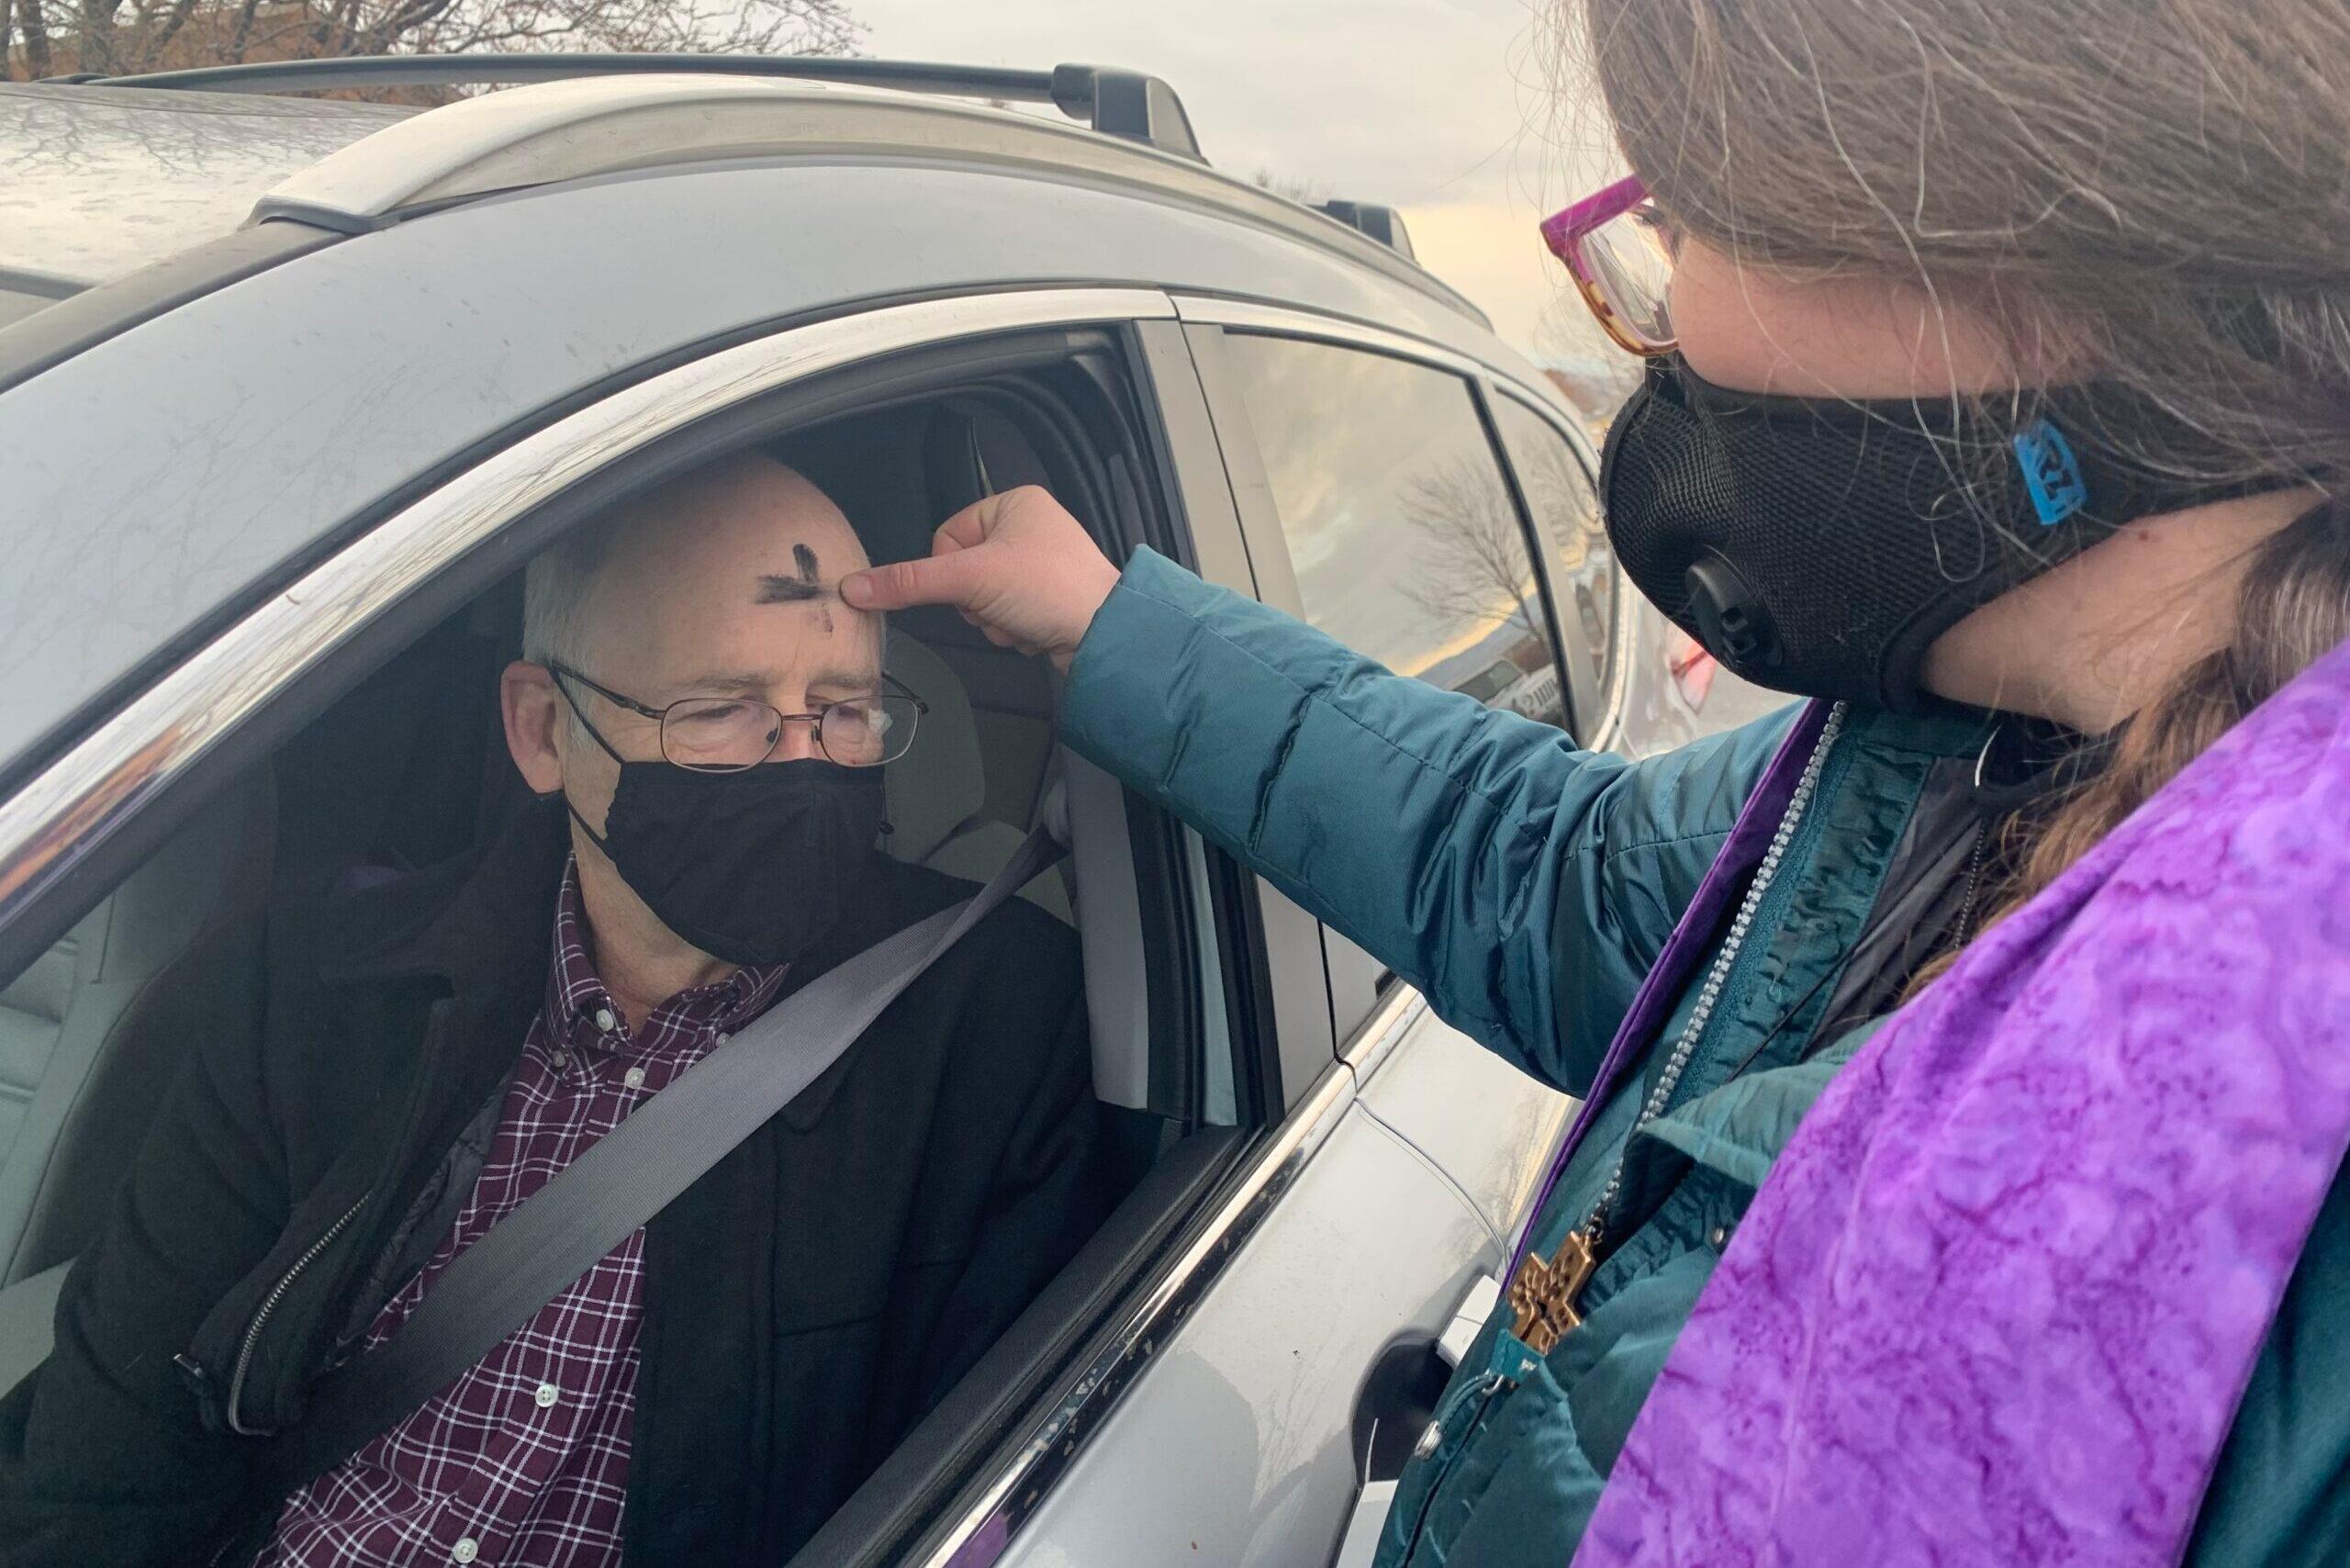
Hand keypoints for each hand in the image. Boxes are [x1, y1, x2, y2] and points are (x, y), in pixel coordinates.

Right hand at [840, 486, 1121, 671]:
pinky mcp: (1051, 597)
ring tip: (1020, 619)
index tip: (973, 584)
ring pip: (983, 598)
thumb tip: (853, 587)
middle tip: (999, 605)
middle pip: (963, 570)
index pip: (948, 535)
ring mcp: (1043, 563)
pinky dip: (1013, 628)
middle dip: (976, 601)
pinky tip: (1033, 630)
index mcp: (1014, 502)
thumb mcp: (970, 579)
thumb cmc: (1047, 588)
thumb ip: (909, 582)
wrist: (1105, 635)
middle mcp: (1030, 526)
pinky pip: (1007, 613)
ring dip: (992, 619)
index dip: (951, 569)